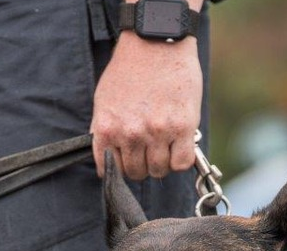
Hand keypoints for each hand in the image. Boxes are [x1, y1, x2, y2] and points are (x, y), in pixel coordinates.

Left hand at [91, 32, 202, 180]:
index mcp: (107, 128)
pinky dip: (181, 159)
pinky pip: (181, 163)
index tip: (129, 160)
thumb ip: (105, 131)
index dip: (122, 167)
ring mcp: (157, 131)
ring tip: (165, 143)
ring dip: (163, 161)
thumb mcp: (104, 100)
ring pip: (159, 170)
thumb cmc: (130, 69)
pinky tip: (179, 145)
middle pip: (137, 173)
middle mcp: (130, 133)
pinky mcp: (182, 127)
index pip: (111, 170)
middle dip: (143, 164)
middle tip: (150, 148)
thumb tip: (110, 156)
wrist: (156, 42)